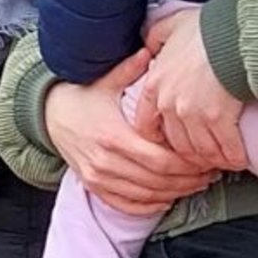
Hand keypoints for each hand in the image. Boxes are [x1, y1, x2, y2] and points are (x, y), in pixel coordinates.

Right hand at [44, 53, 216, 215]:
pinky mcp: (92, 186)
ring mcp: (97, 177)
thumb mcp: (104, 81)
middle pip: (157, 180)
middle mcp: (105, 161)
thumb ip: (128, 69)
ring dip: (173, 193)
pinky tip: (166, 199)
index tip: (205, 160)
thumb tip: (149, 51)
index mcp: (113, 136)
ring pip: (145, 195)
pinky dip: (148, 206)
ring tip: (194, 185)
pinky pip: (125, 204)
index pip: (160, 160)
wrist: (49, 115)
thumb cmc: (81, 97)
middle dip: (187, 181)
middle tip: (208, 175)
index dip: (187, 165)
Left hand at [137, 8, 248, 170]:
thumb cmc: (204, 28)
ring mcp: (193, 114)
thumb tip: (151, 41)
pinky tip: (239, 159)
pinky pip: (225, 147)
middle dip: (189, 154)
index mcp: (154, 86)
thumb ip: (157, 36)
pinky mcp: (219, 118)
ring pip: (199, 149)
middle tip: (201, 158)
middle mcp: (169, 104)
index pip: (145, 124)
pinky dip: (233, 156)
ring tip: (221, 160)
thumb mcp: (171, 26)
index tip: (168, 143)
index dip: (157, 138)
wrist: (231, 33)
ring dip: (211, 159)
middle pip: (175, 142)